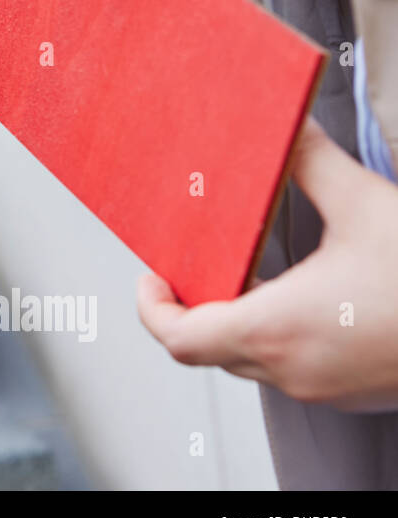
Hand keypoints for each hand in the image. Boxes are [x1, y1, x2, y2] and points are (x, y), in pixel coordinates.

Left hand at [138, 118, 397, 411]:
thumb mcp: (366, 205)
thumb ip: (311, 163)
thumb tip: (284, 126)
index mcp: (278, 328)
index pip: (179, 338)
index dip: (152, 307)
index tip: (152, 275)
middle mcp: (293, 370)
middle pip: (207, 348)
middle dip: (193, 304)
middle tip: (195, 261)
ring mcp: (323, 389)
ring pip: (249, 359)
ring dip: (236, 318)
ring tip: (244, 269)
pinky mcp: (351, 392)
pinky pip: (290, 367)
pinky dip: (276, 334)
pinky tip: (298, 294)